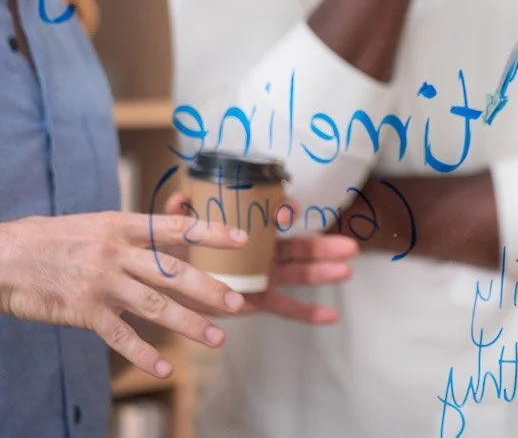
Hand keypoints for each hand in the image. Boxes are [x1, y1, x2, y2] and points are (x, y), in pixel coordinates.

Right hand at [0, 212, 248, 379]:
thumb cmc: (50, 240)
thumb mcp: (95, 225)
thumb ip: (132, 235)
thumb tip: (173, 241)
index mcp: (121, 226)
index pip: (175, 228)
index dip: (211, 233)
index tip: (243, 239)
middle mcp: (115, 252)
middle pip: (173, 272)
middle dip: (209, 289)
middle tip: (238, 304)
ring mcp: (100, 282)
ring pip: (154, 305)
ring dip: (189, 323)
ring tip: (217, 338)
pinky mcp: (83, 310)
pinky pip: (120, 335)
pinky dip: (144, 353)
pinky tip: (165, 367)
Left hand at [162, 193, 357, 323]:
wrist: (166, 281)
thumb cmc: (177, 248)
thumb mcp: (177, 227)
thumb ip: (180, 214)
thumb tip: (181, 201)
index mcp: (248, 227)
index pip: (274, 215)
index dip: (286, 213)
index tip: (287, 217)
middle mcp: (262, 250)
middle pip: (299, 246)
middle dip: (325, 246)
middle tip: (351, 247)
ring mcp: (263, 276)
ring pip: (299, 274)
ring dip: (324, 272)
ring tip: (347, 271)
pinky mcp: (257, 301)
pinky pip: (285, 307)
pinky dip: (307, 312)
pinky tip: (331, 316)